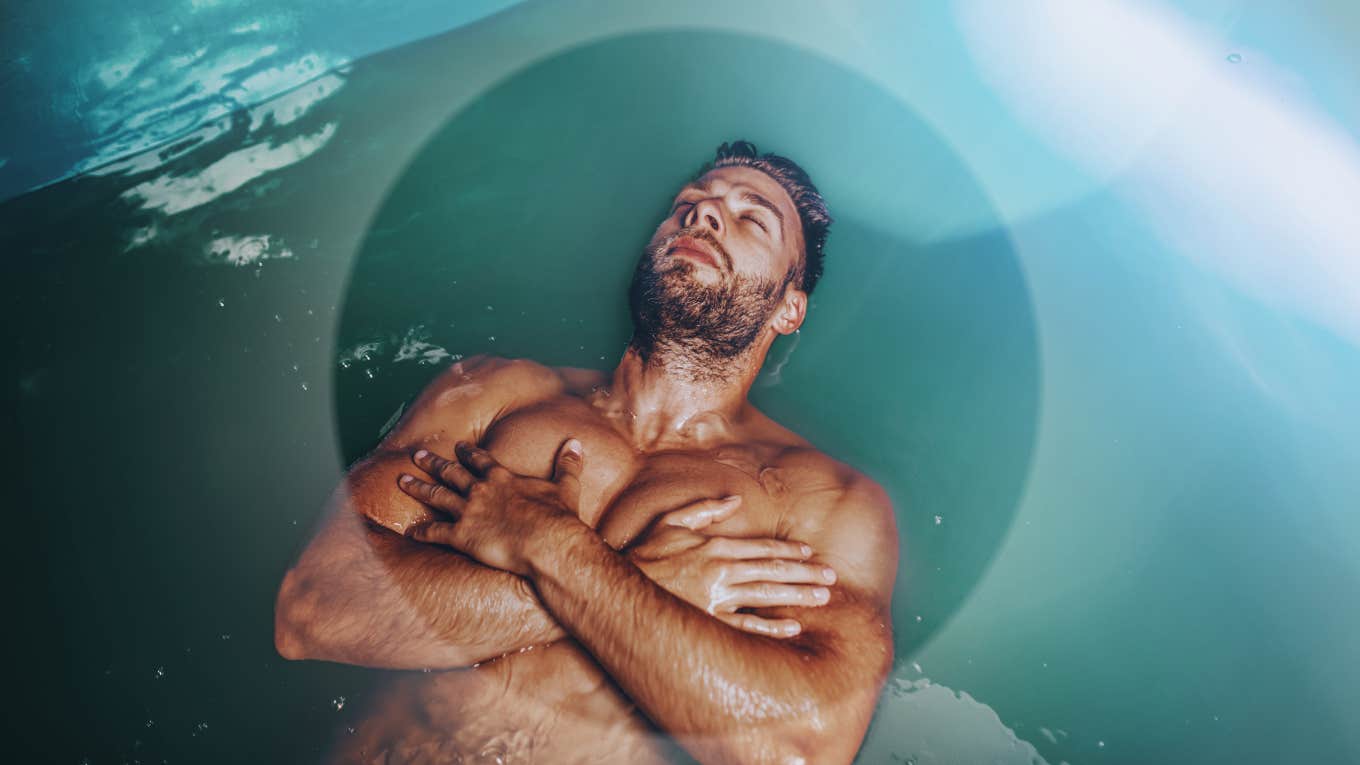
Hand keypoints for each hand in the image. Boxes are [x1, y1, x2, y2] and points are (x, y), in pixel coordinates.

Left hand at [396, 439, 584, 575]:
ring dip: (418, 488)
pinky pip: (436, 532)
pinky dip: (421, 532)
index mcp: (502, 477)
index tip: (458, 446)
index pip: (480, 460)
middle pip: (451, 472)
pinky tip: (410, 532)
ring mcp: (468, 512)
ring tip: (401, 480)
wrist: (548, 542)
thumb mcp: (566, 486)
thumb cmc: (558, 517)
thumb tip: (576, 443)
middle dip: (433, 463)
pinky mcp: (462, 536)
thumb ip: (568, 464)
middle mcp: (480, 490)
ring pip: (436, 496)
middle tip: (417, 455)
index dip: (468, 453)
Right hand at [629, 497, 836, 638]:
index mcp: (715, 547)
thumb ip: (704, 508)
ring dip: (798, 596)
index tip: (810, 554)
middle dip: (805, 574)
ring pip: (768, 597)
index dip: (789, 552)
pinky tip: (794, 628)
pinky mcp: (711, 623)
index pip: (762, 549)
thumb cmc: (643, 554)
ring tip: (823, 597)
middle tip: (831, 576)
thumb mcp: (670, 521)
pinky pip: (748, 627)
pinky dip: (772, 628)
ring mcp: (717, 600)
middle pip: (773, 572)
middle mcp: (721, 572)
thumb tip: (734, 499)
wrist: (618, 589)